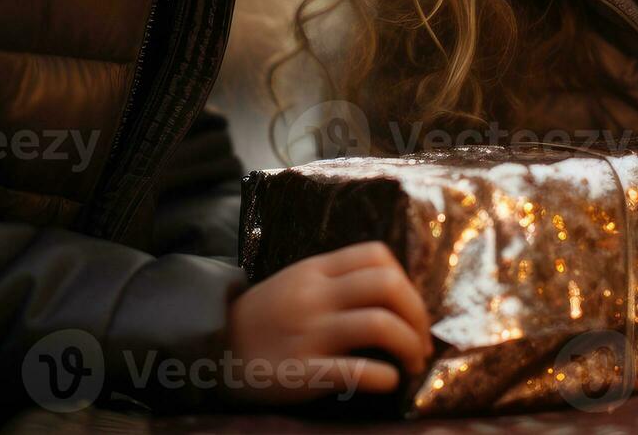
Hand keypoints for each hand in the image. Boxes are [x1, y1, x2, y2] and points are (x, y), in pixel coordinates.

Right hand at [223, 241, 433, 404]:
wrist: (215, 350)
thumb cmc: (265, 318)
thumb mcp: (298, 283)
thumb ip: (338, 280)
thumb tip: (396, 293)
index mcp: (316, 270)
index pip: (376, 255)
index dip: (406, 280)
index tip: (410, 307)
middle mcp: (315, 296)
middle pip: (387, 286)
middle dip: (418, 314)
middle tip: (422, 340)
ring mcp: (309, 332)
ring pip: (380, 325)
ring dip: (410, 345)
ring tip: (413, 364)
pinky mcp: (303, 370)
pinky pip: (356, 369)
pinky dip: (384, 376)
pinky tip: (389, 382)